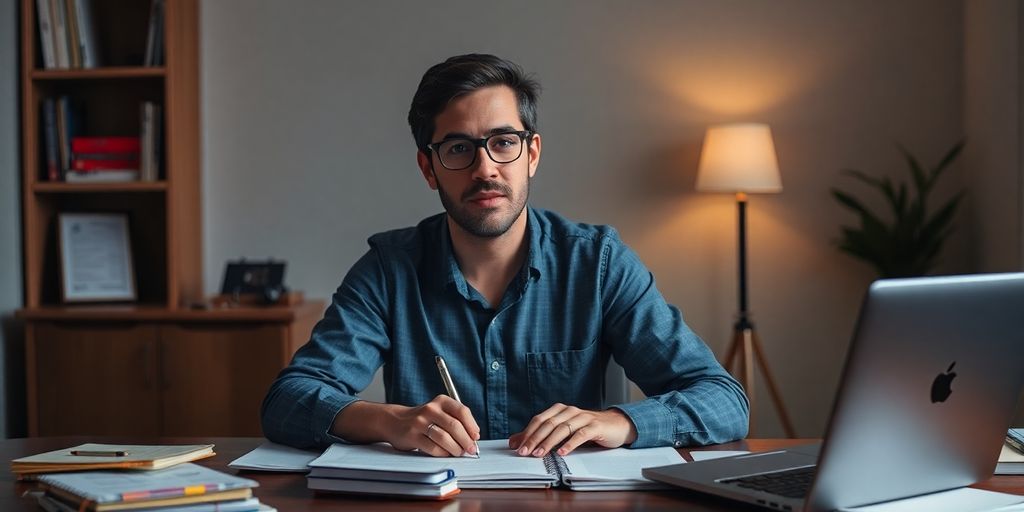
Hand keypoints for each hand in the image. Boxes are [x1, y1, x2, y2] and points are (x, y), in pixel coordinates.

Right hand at [385, 395, 479, 456]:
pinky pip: (433, 448)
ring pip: (444, 438)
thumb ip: (455, 420)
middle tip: (470, 449)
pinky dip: (443, 453)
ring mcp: (420, 422)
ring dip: (455, 449)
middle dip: (466, 440)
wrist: (395, 421)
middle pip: (454, 426)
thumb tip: (473, 437)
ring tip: (458, 452)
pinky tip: (445, 453)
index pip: (462, 411)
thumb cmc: (423, 418)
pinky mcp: (412, 436)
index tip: (475, 437)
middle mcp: (430, 409)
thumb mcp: (439, 411)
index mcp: (441, 401)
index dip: (472, 426)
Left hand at [508, 403, 637, 457]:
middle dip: (534, 438)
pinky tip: (562, 452)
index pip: (539, 420)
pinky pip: (580, 434)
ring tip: (539, 454)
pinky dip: (570, 444)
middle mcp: (570, 411)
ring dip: (549, 442)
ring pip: (562, 428)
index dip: (527, 433)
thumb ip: (540, 435)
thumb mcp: (563, 431)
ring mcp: (583, 417)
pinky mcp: (595, 427)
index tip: (517, 447)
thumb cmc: (587, 429)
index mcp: (560, 410)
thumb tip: (515, 442)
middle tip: (524, 452)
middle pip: (548, 424)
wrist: (616, 425)